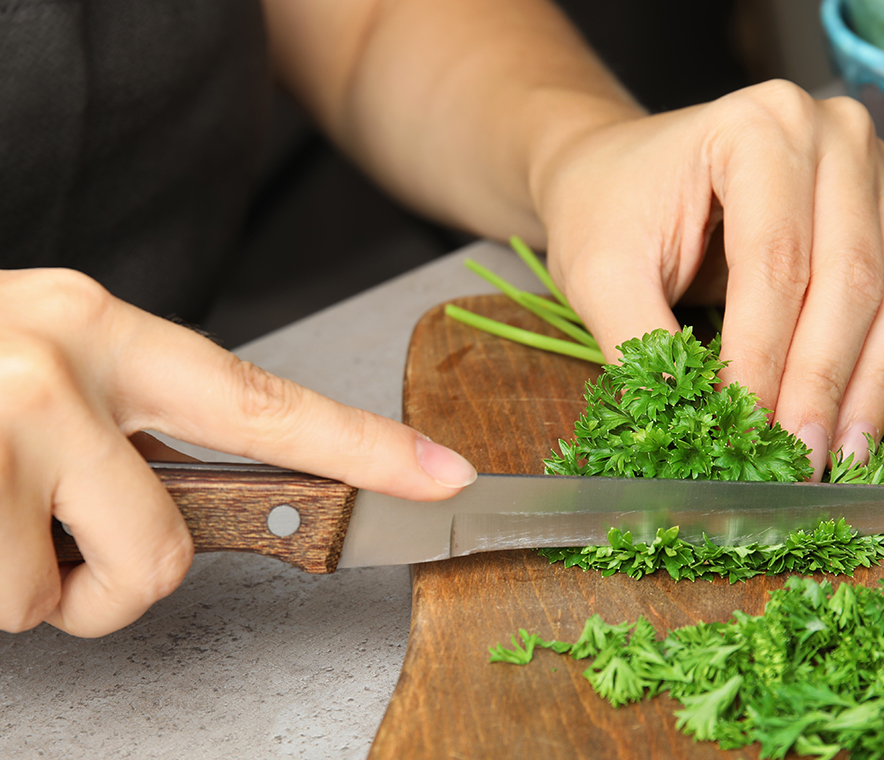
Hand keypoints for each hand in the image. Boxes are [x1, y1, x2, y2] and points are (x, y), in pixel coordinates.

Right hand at [0, 269, 474, 636]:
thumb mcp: (43, 368)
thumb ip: (123, 424)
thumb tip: (175, 501)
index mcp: (104, 331)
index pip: (264, 401)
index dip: (365, 449)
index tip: (447, 476)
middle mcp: (59, 367)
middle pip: (165, 548)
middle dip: (115, 582)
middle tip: (46, 541)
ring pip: (62, 594)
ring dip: (19, 585)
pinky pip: (0, 604)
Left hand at [535, 81, 883, 478]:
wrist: (618, 173)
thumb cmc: (609, 210)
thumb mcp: (600, 273)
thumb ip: (643, 346)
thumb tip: (698, 430)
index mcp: (757, 126)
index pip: (774, 259)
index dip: (765, 357)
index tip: (748, 433)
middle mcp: (834, 133)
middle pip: (848, 276)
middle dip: (820, 382)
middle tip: (796, 460)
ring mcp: (873, 168)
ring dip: (867, 386)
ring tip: (837, 459)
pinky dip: (883, 367)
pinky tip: (855, 425)